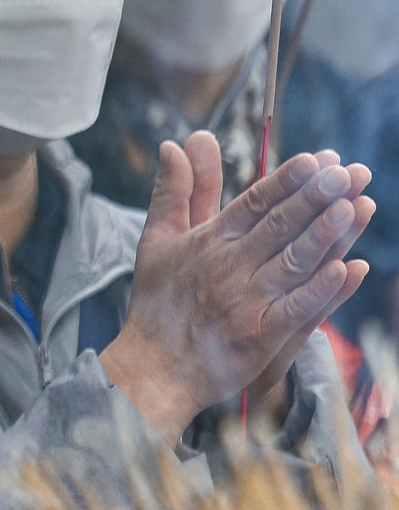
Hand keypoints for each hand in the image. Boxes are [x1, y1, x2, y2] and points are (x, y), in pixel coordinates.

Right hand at [101, 131, 372, 441]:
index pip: (255, 202)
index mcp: (209, 241)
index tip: (317, 159)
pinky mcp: (259, 336)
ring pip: (293, 261)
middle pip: (279, 226)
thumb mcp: (159, 239)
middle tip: (347, 172)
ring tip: (355, 206)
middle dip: (315, 197)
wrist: (153, 367)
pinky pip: (296, 309)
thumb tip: (178, 142)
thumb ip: (176, 190)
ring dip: (325, 234)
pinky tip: (347, 268)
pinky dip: (321, 289)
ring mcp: (246, 301)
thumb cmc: (158, 301)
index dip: (287, 180)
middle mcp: (228, 266)